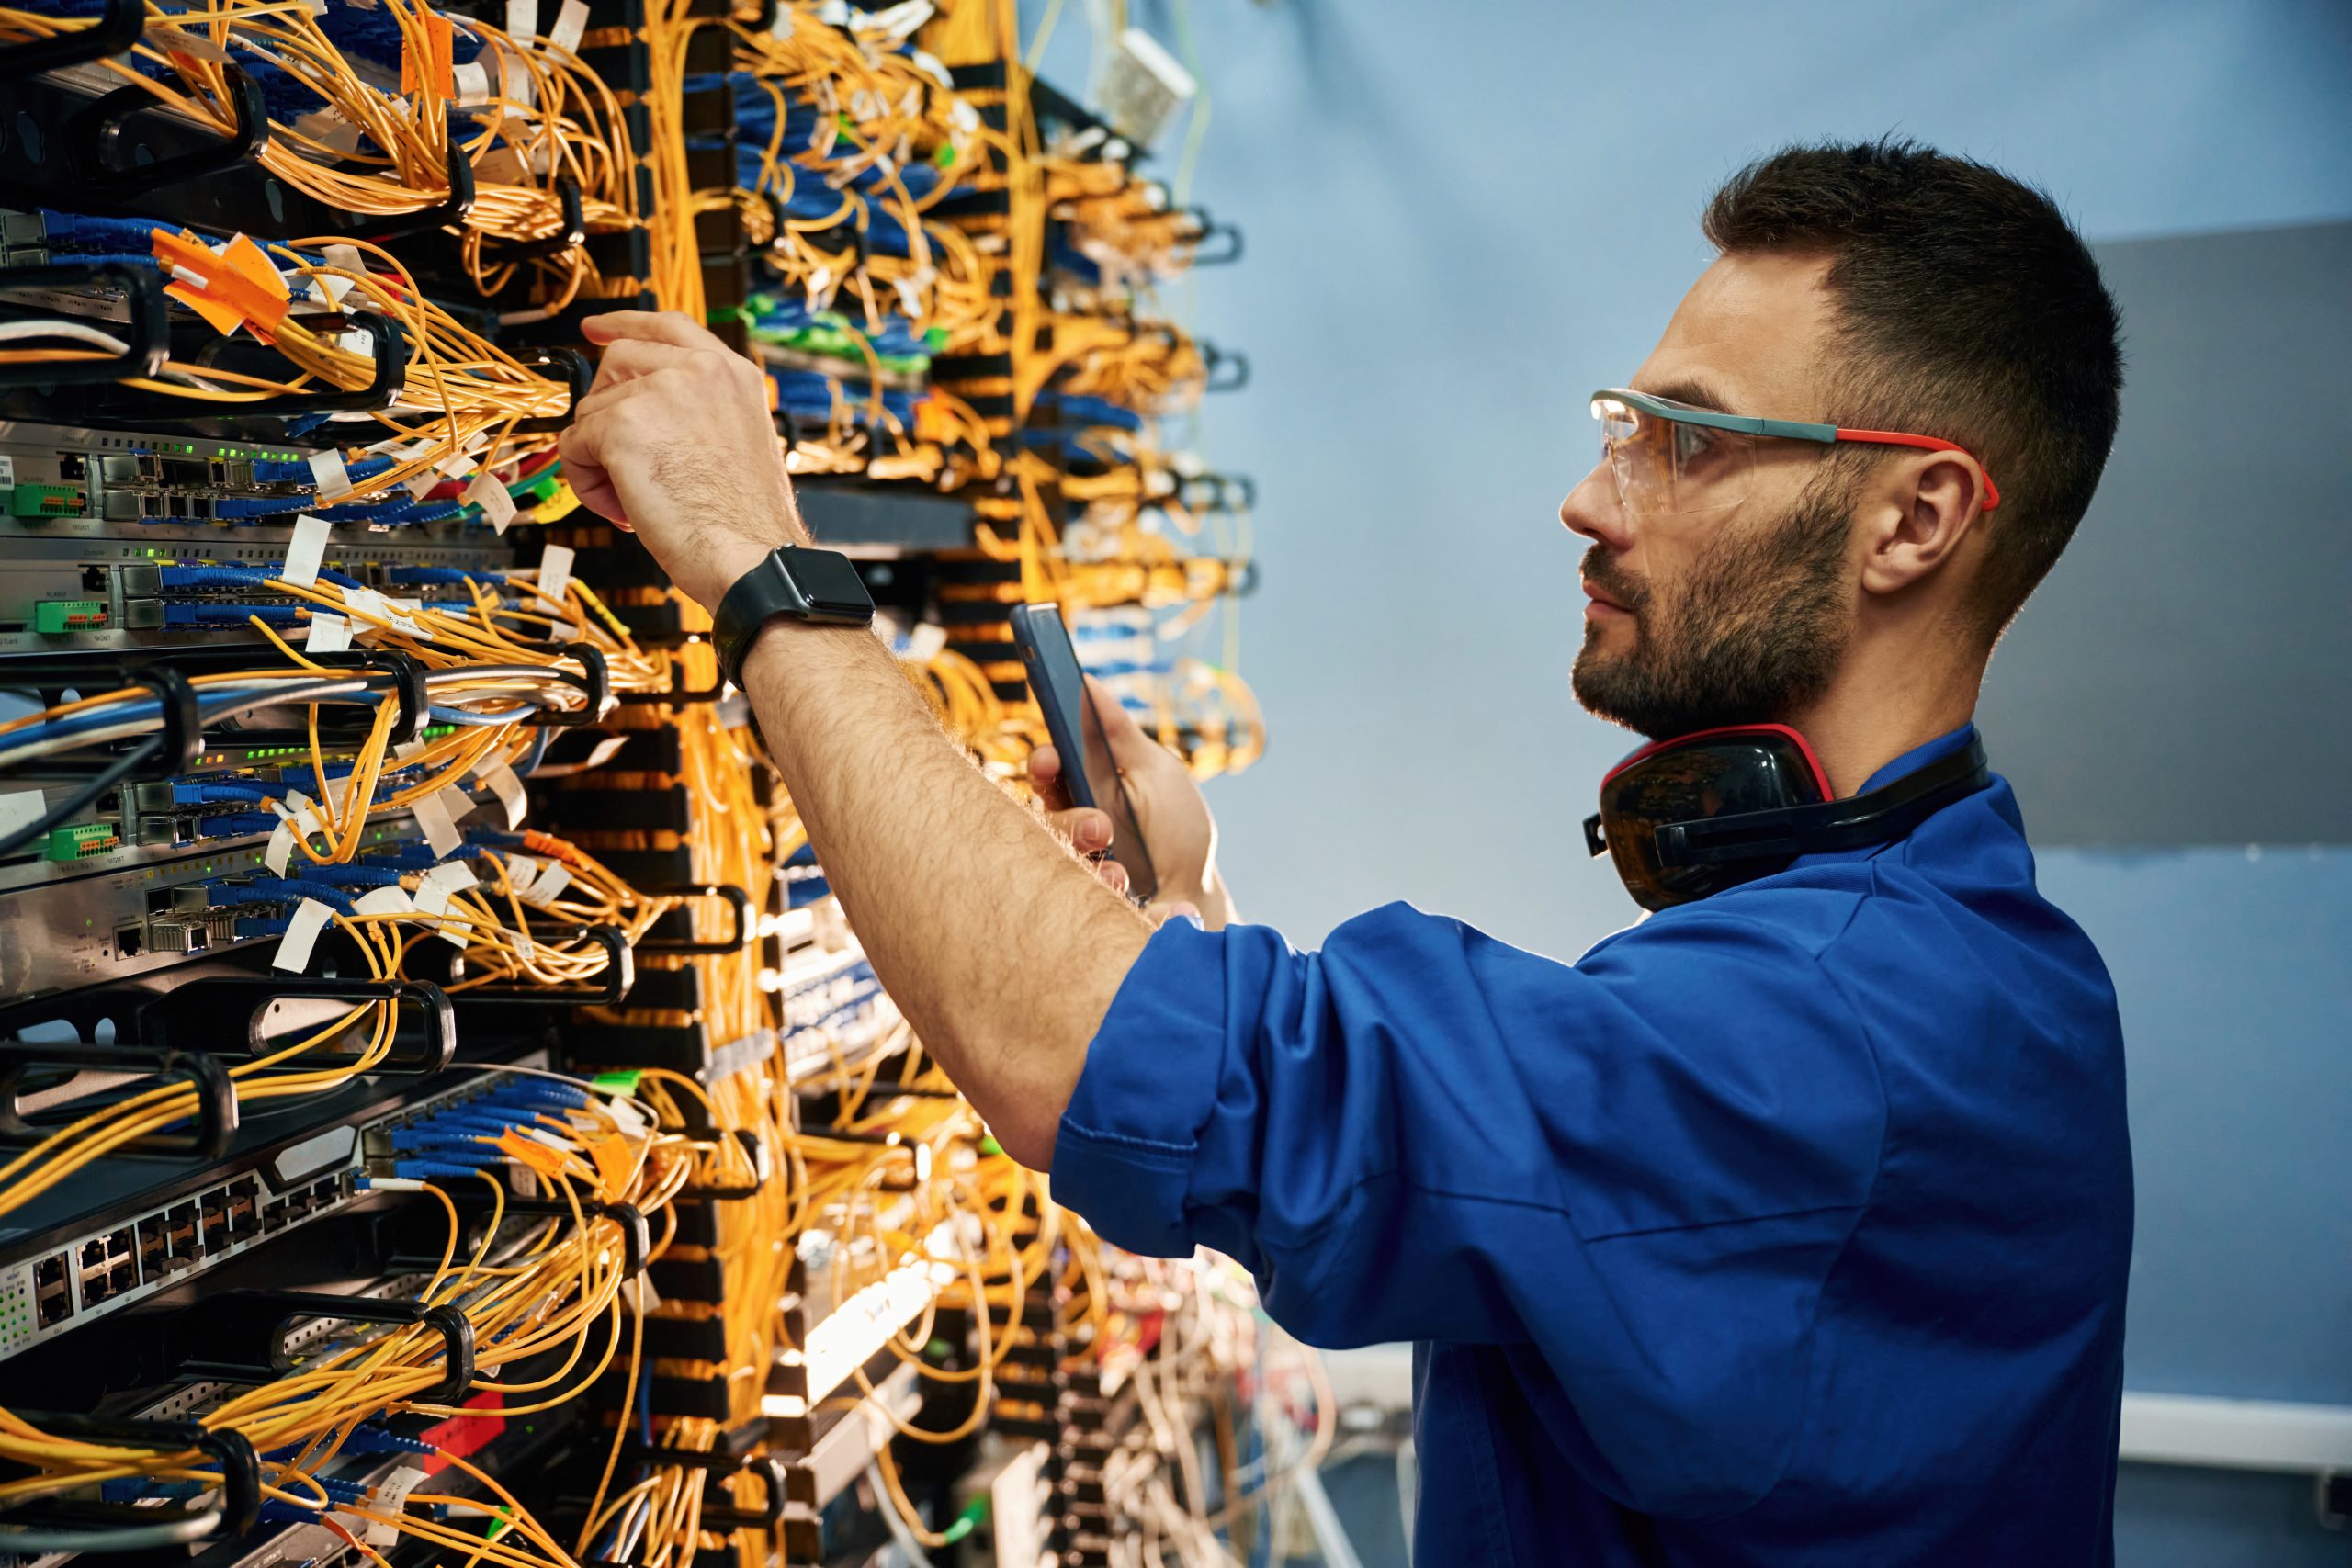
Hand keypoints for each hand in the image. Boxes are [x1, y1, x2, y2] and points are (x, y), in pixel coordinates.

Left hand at [558, 312, 805, 607]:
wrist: (752, 556)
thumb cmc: (749, 522)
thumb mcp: (738, 442)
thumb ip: (699, 411)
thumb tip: (641, 409)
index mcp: (733, 375)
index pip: (669, 326)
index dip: (625, 324)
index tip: (596, 329)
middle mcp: (700, 371)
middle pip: (617, 362)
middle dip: (606, 408)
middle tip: (621, 458)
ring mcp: (661, 391)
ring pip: (592, 408)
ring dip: (598, 456)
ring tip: (634, 497)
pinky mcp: (624, 424)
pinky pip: (575, 443)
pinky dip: (586, 480)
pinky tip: (621, 505)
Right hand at [1029, 677, 1232, 928]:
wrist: (1195, 893)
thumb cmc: (1176, 828)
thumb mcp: (1156, 772)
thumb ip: (1119, 733)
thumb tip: (1087, 682)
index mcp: (1084, 786)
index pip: (1048, 769)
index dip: (1044, 762)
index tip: (1051, 758)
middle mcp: (1070, 822)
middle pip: (1043, 815)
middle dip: (1068, 821)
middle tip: (1099, 827)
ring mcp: (1073, 863)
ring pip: (1054, 860)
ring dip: (1088, 863)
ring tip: (1122, 873)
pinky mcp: (1082, 901)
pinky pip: (1070, 898)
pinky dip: (1103, 895)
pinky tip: (1130, 895)